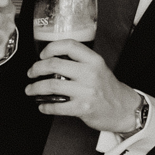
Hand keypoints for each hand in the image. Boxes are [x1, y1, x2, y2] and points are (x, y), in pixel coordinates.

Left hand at [24, 40, 142, 133]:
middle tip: (31, 73)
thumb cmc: (108, 89)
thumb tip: (51, 60)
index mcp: (93, 60)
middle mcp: (90, 73)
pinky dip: (45, 106)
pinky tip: (42, 106)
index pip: (69, 45)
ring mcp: (86, 91)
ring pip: (51, 85)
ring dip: (35, 88)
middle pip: (54, 64)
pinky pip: (57, 106)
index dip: (51, 48)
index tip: (42, 54)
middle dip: (36, 69)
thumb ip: (79, 62)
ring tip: (30, 90)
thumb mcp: (98, 68)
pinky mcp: (83, 108)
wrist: (124, 109)